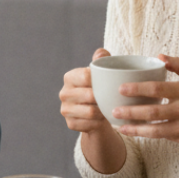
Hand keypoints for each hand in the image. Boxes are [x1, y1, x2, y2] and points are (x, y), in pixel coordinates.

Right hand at [59, 48, 127, 174]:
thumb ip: (102, 61)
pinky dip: (99, 123)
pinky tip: (103, 120)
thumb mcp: (101, 75)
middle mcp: (64, 93)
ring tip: (109, 109)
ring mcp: (65, 109)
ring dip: (103, 112)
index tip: (111, 83)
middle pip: (89, 96)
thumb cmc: (99, 90)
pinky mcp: (70, 124)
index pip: (85, 76)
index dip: (100, 80)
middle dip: (103, 98)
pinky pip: (89, 125)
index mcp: (69, 77)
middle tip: (115, 99)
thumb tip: (101, 53)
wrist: (94, 114)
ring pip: (90, 112)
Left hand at [113, 54, 178, 146]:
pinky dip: (150, 135)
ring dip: (136, 129)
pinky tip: (137, 132)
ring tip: (120, 127)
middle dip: (130, 112)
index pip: (157, 89)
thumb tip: (158, 56)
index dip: (137, 89)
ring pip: (156, 130)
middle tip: (113, 111)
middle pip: (153, 112)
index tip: (120, 89)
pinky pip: (165, 137)